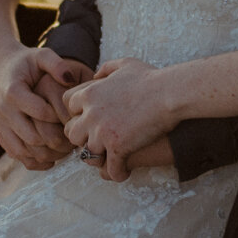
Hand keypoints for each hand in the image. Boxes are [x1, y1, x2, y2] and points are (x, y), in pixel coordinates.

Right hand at [0, 47, 91, 169]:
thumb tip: (69, 78)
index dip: (59, 118)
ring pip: (23, 151)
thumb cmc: (27, 62)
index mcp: (14, 92)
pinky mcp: (0, 134)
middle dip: (56, 142)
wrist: (3, 67)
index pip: (40, 113)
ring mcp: (0, 125)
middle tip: (73, 140)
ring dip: (46, 155)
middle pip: (32, 137)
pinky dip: (34, 161)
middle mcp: (4, 111)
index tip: (71, 117)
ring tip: (65, 151)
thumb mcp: (42, 56)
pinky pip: (16, 155)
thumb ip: (57, 64)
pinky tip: (51, 158)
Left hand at [63, 58, 177, 181]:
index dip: (78, 114)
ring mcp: (102, 133)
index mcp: (90, 94)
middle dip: (83, 138)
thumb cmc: (151, 78)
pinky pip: (110, 169)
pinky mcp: (118, 148)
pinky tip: (125, 172)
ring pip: (86, 154)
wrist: (169, 93)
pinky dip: (117, 173)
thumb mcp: (125, 64)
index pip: (68, 107)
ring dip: (99, 158)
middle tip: (98, 141)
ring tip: (111, 159)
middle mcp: (91, 114)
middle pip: (71, 133)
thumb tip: (95, 75)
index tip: (91, 120)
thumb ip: (106, 69)